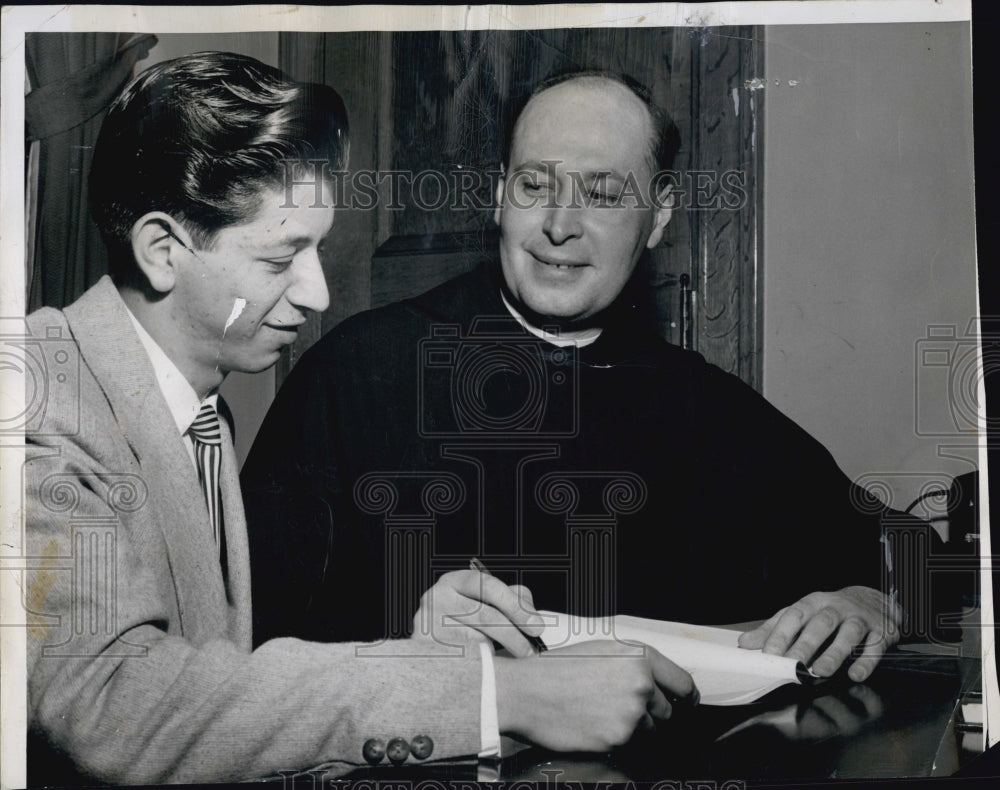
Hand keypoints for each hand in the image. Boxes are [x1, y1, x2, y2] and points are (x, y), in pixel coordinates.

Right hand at [412, 570, 544, 656]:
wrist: (432, 648)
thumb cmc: (467, 621)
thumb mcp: (488, 602)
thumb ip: (513, 600)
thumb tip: (531, 617)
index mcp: (456, 581)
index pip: (489, 586)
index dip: (516, 606)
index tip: (536, 627)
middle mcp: (437, 597)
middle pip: (483, 615)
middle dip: (513, 635)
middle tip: (529, 651)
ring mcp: (426, 622)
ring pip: (473, 640)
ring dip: (495, 652)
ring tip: (507, 660)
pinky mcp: (422, 648)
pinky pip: (459, 660)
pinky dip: (478, 665)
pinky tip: (487, 668)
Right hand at [494, 640, 697, 751]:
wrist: (527, 692)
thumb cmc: (557, 669)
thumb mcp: (601, 650)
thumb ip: (635, 665)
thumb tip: (658, 683)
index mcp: (639, 656)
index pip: (683, 683)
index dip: (687, 697)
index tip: (687, 703)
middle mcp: (641, 683)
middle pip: (667, 710)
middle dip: (649, 712)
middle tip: (618, 706)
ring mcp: (631, 713)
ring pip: (648, 730)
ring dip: (631, 727)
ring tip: (599, 712)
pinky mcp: (618, 738)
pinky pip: (628, 744)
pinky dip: (614, 739)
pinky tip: (591, 724)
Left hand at [737, 586, 900, 680]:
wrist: (874, 600)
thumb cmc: (830, 611)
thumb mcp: (801, 614)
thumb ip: (774, 629)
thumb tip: (745, 643)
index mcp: (813, 603)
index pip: (794, 616)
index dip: (781, 634)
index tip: (769, 654)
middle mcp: (836, 608)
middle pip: (820, 624)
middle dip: (806, 645)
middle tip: (793, 665)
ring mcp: (860, 619)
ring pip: (848, 634)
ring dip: (834, 653)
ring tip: (821, 671)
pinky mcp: (881, 632)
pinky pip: (875, 647)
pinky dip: (866, 661)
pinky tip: (856, 674)